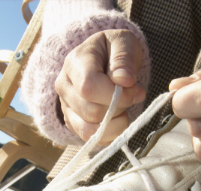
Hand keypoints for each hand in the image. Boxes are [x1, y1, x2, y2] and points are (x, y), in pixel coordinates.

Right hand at [55, 29, 145, 144]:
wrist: (104, 60)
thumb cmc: (114, 50)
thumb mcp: (124, 42)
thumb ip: (124, 58)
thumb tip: (124, 81)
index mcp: (74, 63)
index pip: (88, 88)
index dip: (115, 95)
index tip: (137, 91)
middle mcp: (64, 87)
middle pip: (90, 112)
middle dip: (118, 108)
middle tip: (131, 97)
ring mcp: (66, 108)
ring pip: (89, 130)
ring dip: (115, 124)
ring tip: (123, 108)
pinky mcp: (73, 124)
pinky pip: (91, 139)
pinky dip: (110, 134)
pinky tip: (118, 118)